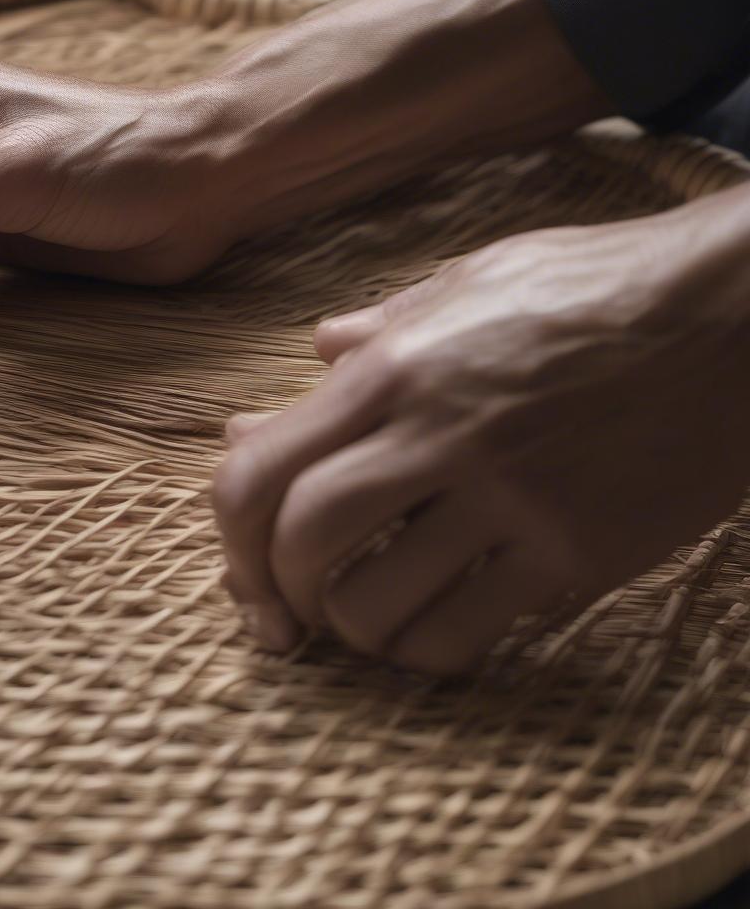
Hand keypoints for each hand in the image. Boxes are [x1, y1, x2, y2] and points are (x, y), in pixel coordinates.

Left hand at [213, 190, 749, 672]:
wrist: (738, 313)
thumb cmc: (598, 285)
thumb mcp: (473, 277)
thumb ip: (381, 325)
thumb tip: (314, 351)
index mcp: (396, 365)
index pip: (259, 469)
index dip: (230, 535)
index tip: (244, 566)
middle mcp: (439, 432)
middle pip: (303, 543)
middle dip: (276, 592)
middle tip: (289, 610)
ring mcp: (512, 499)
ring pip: (377, 606)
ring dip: (350, 629)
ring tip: (362, 616)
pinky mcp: (577, 553)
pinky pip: (467, 635)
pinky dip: (425, 651)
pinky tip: (430, 629)